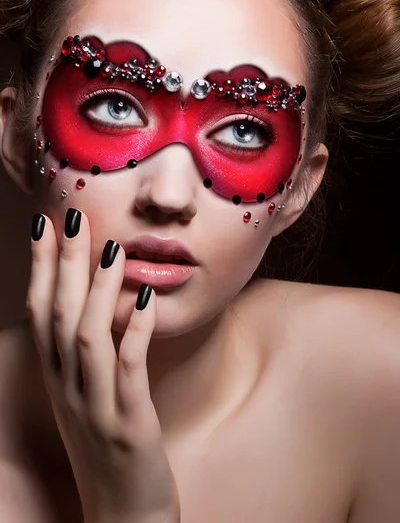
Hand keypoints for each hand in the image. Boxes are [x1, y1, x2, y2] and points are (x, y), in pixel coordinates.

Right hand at [27, 209, 180, 522]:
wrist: (122, 516)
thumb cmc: (105, 447)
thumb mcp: (86, 397)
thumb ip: (85, 355)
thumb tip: (95, 305)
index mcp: (57, 379)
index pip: (40, 312)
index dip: (41, 267)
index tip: (45, 225)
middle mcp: (67, 388)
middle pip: (57, 315)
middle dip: (63, 264)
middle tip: (70, 216)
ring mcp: (95, 406)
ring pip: (87, 337)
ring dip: (97, 290)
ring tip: (110, 248)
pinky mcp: (128, 424)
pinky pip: (127, 370)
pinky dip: (133, 332)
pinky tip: (145, 299)